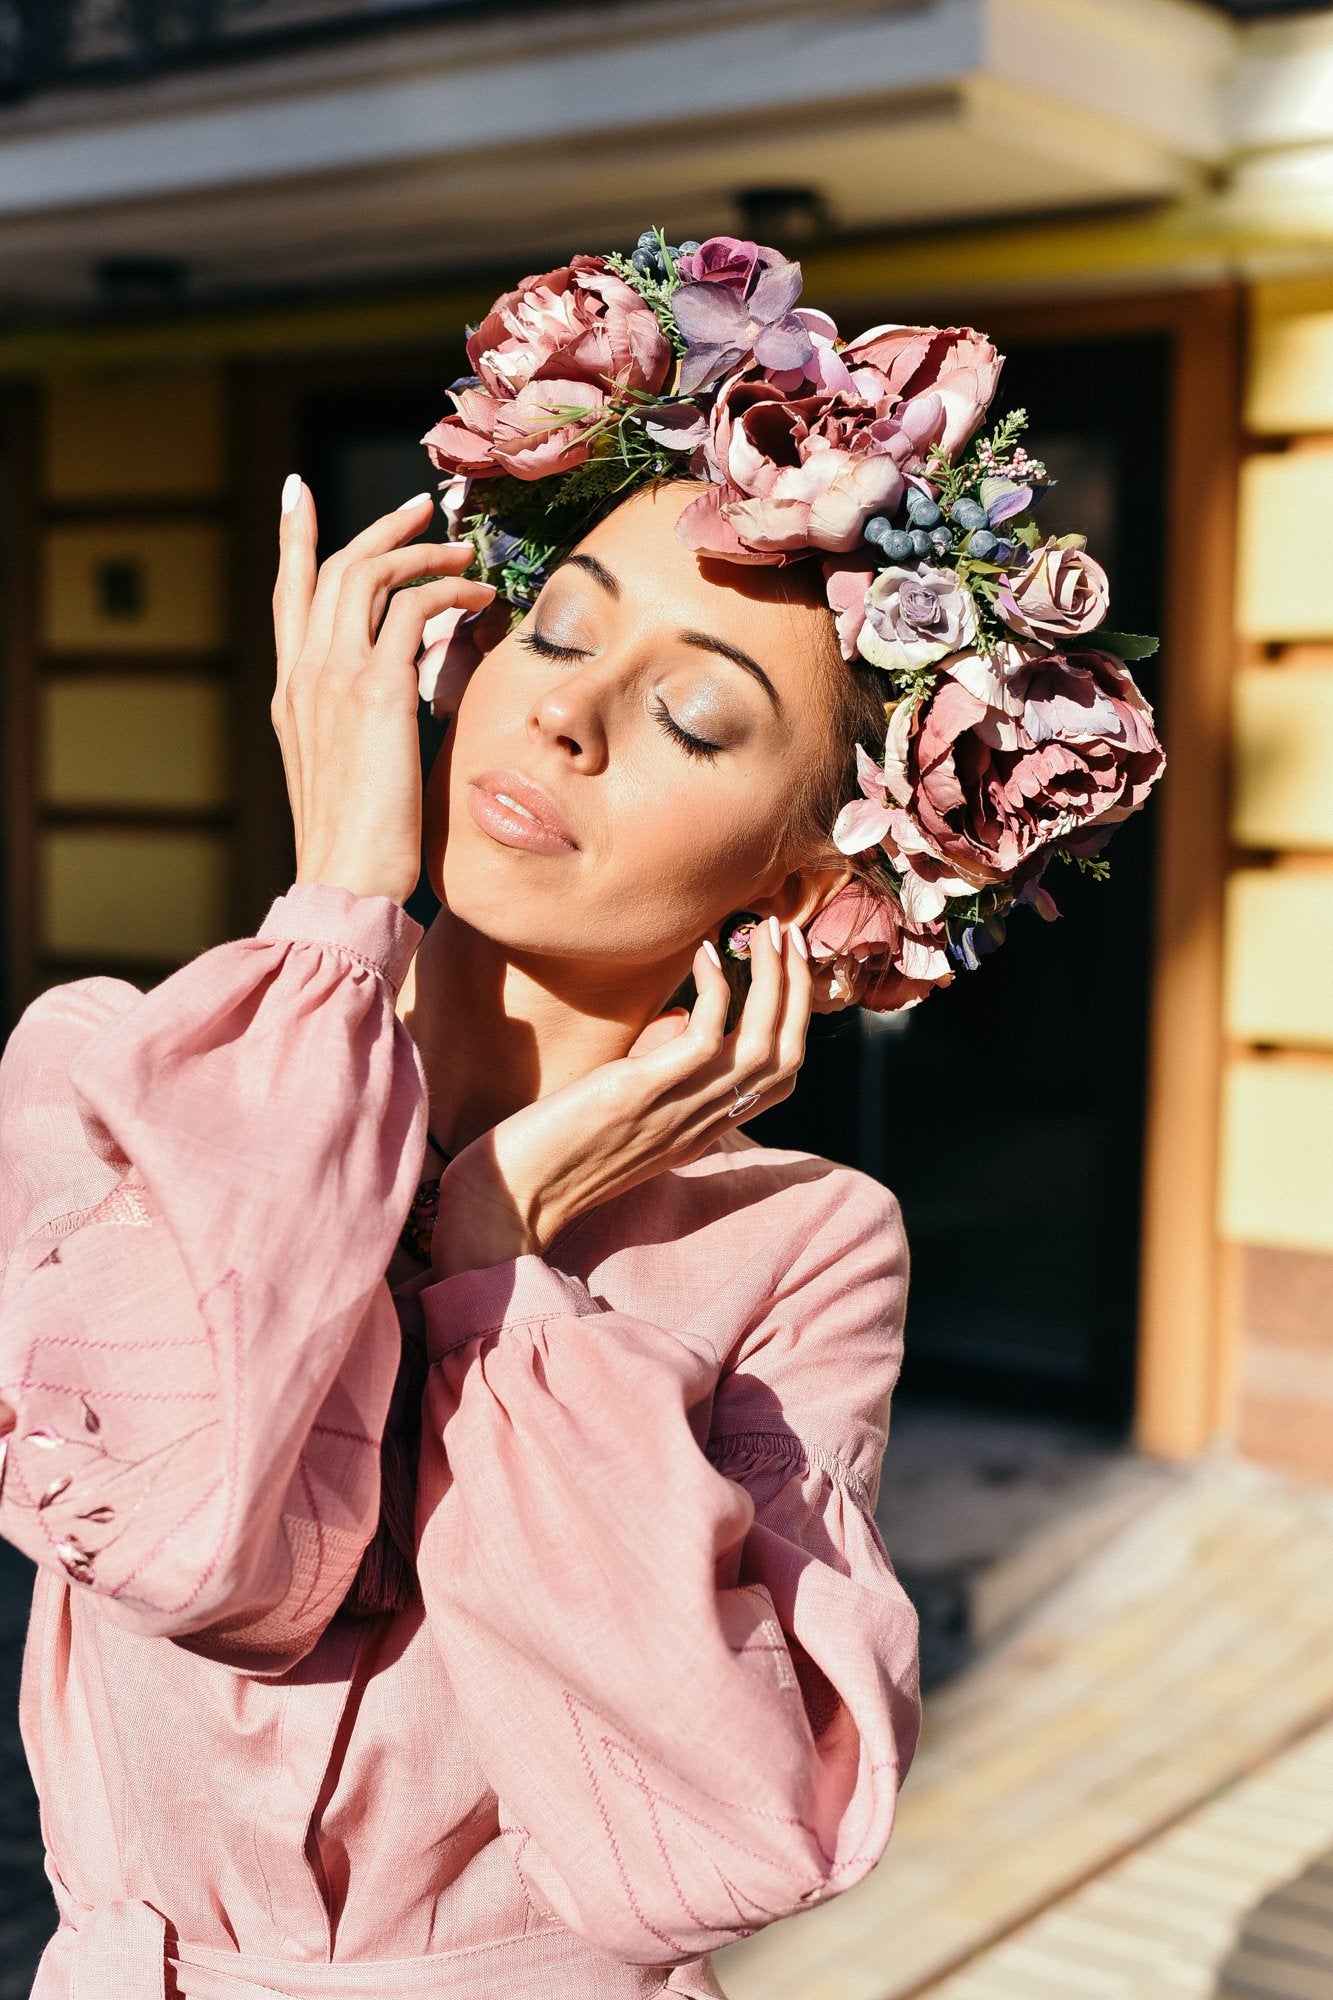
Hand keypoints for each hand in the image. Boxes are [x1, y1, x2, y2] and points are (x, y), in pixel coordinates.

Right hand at [271, 482, 495, 903]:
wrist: (347, 880)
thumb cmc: (361, 844)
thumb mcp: (353, 768)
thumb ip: (368, 719)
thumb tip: (414, 683)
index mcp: (291, 693)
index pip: (288, 597)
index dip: (295, 540)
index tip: (298, 493)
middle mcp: (304, 675)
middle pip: (333, 569)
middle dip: (379, 530)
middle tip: (420, 509)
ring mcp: (333, 679)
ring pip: (367, 575)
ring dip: (420, 553)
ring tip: (463, 552)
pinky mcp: (375, 691)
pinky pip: (413, 610)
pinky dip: (448, 593)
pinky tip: (479, 600)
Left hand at [431, 918, 811, 1275]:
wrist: (512, 1197)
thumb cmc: (556, 1146)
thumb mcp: (627, 1108)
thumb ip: (660, 1069)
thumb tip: (679, 1016)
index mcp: (701, 1127)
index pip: (779, 1078)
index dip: (795, 1018)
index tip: (788, 967)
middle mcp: (700, 1123)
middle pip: (786, 1057)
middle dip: (797, 990)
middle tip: (789, 934)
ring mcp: (674, 1110)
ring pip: (761, 1047)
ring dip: (773, 982)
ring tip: (764, 931)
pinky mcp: (638, 1094)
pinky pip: (703, 1038)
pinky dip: (715, 991)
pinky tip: (702, 955)